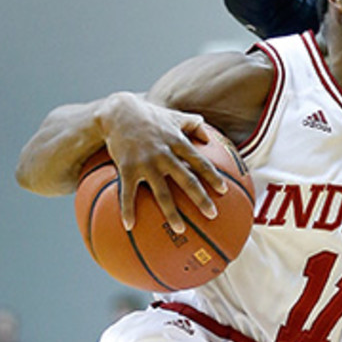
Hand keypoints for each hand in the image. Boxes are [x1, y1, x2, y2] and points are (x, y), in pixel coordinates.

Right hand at [93, 94, 227, 232]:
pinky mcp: (127, 168)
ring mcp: (146, 163)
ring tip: (180, 229)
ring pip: (162, 192)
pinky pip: (128, 193)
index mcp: (177, 142)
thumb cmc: (149, 115)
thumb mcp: (174, 116)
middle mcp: (165, 154)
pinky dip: (128, 210)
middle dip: (201, 198)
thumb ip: (193, 124)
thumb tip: (209, 137)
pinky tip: (129, 226)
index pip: (200, 161)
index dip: (212, 176)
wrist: (118, 112)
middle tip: (212, 214)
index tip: (223, 190)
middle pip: (187, 180)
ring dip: (171, 213)